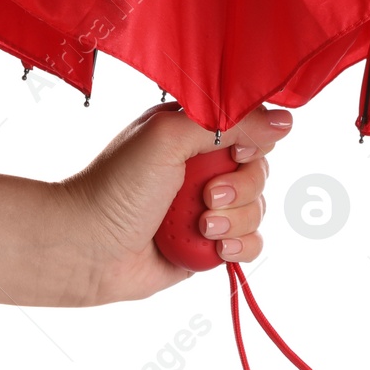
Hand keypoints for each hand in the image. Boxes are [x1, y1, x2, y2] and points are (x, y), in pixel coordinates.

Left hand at [61, 102, 291, 304]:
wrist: (85, 248)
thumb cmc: (115, 188)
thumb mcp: (168, 139)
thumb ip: (226, 124)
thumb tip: (284, 121)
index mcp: (191, 133)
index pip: (250, 129)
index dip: (252, 144)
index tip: (233, 155)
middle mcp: (201, 168)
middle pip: (259, 172)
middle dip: (240, 189)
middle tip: (204, 197)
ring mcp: (206, 208)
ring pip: (257, 210)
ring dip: (235, 221)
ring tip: (201, 227)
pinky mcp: (207, 245)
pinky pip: (249, 244)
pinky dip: (240, 247)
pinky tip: (215, 248)